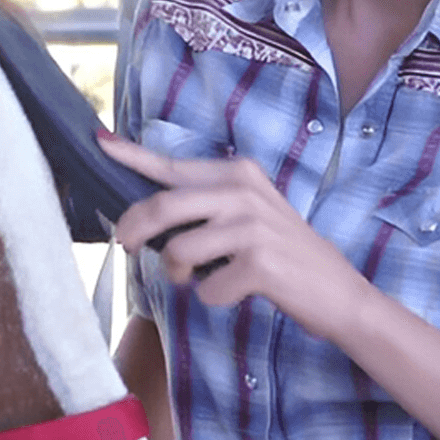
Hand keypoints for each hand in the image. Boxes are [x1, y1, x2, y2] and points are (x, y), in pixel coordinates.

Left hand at [97, 132, 368, 340]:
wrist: (340, 293)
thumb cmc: (282, 255)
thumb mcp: (247, 215)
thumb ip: (203, 206)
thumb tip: (144, 213)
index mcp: (237, 173)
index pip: (172, 164)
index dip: (131, 155)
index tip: (99, 141)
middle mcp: (243, 192)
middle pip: (162, 207)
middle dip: (133, 229)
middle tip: (127, 246)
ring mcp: (252, 226)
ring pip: (179, 252)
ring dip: (179, 274)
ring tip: (198, 278)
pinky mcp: (259, 262)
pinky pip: (206, 288)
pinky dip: (212, 298)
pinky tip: (235, 293)